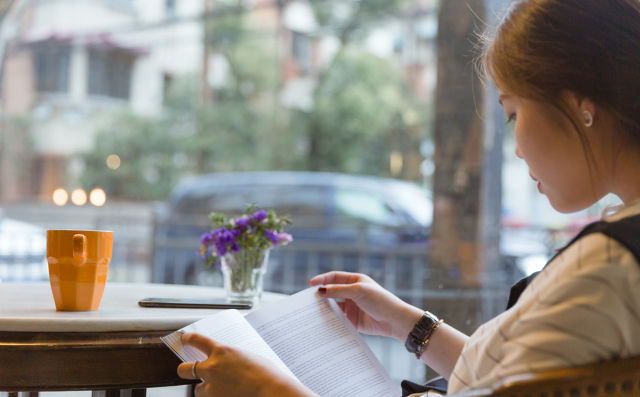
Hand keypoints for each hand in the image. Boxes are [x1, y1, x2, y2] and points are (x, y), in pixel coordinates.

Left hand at [177, 333, 314, 396]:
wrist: (270, 390)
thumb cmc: (265, 373)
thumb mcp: (246, 357)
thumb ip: (231, 358)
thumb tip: (224, 363)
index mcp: (222, 351)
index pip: (198, 340)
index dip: (189, 339)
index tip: (185, 339)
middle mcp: (212, 368)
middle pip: (184, 369)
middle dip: (185, 369)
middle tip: (188, 370)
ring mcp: (211, 386)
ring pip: (197, 389)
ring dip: (205, 388)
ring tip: (219, 389)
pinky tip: (227, 394)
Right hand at [309, 271, 422, 340]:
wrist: (394, 320)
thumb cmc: (380, 300)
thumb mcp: (358, 291)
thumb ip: (338, 291)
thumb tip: (320, 291)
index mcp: (354, 281)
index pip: (334, 277)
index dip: (322, 279)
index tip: (310, 284)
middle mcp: (352, 293)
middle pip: (332, 292)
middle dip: (321, 295)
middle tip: (308, 300)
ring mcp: (352, 306)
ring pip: (333, 306)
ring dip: (325, 309)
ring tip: (312, 312)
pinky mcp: (352, 320)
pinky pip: (338, 319)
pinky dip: (331, 320)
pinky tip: (323, 323)